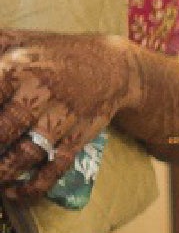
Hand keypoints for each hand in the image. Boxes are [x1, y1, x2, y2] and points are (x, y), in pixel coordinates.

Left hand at [0, 34, 132, 202]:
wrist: (113, 66)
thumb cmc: (52, 53)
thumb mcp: (15, 39)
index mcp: (18, 66)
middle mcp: (40, 92)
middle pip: (3, 129)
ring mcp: (62, 117)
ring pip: (28, 152)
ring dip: (4, 170)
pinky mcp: (79, 136)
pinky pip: (57, 166)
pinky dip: (36, 184)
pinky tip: (14, 193)